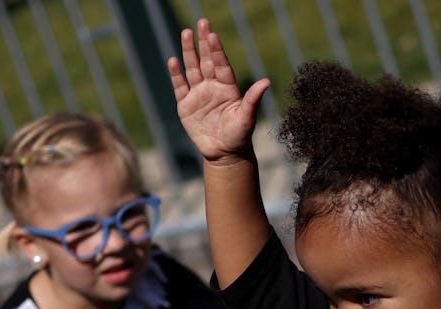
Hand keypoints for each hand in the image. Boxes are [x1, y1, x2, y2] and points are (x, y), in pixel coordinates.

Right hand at [168, 18, 269, 162]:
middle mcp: (212, 87)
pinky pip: (180, 86)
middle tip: (202, 22)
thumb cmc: (239, 136)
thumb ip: (253, 99)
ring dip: (189, 52)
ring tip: (186, 33)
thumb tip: (267, 82)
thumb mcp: (246, 118)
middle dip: (203, 42)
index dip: (217, 50)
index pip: (221, 65)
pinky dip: (176, 74)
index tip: (213, 35)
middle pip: (206, 60)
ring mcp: (198, 94)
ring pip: (192, 68)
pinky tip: (173, 60)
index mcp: (228, 88)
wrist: (224, 154)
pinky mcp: (185, 105)